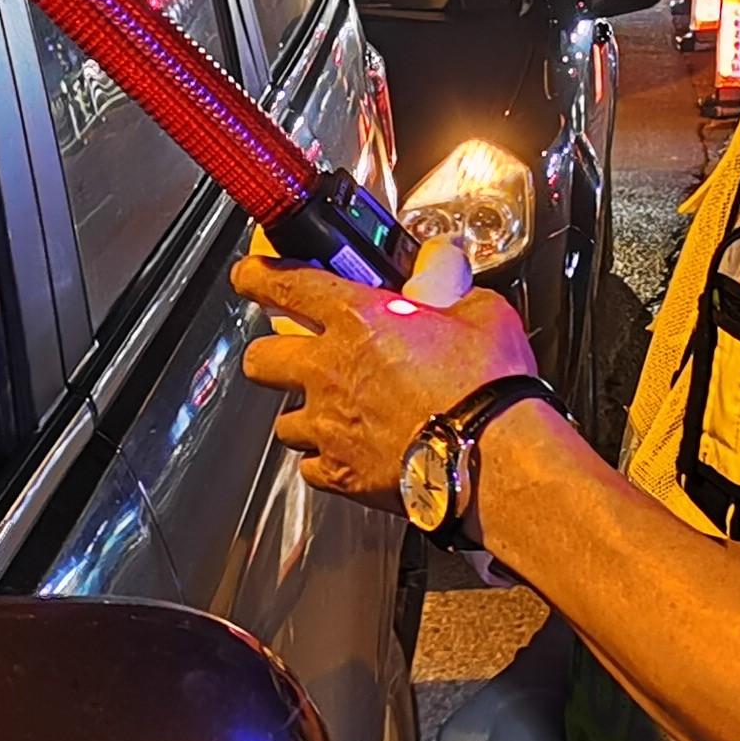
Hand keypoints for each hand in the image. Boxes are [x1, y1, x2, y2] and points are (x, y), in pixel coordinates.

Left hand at [235, 239, 536, 504]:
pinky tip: (346, 454)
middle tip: (288, 353)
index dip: (256, 275)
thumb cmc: (487, 387)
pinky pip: (310, 467)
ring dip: (299, 414)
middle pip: (260, 358)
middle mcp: (330, 371)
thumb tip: (443, 266)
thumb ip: (450, 285)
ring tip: (326, 413)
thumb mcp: (481, 312)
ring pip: (281, 421)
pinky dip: (323, 460)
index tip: (248, 274)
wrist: (491, 456)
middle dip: (268, 354)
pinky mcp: (341, 473)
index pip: (285, 285)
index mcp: (357, 319)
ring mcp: (330, 425)